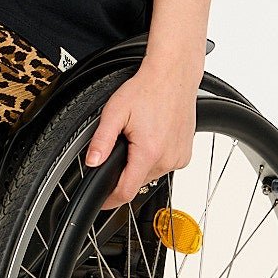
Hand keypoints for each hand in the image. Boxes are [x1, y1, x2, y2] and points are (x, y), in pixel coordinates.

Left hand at [84, 60, 198, 210]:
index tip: (102, 202)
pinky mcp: (186, 154)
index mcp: (149, 152)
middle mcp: (168, 159)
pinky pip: (165, 165)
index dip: (110, 200)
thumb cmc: (148, 89)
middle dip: (125, 170)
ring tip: (139, 136)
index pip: (126, 191)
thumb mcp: (115, 113)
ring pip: (151, 174)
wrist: (173, 76)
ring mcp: (179, 157)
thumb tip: (92, 162)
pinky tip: (152, 137)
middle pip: (138, 181)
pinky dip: (155, 157)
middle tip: (122, 143)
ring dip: (140, 163)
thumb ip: (101, 141)